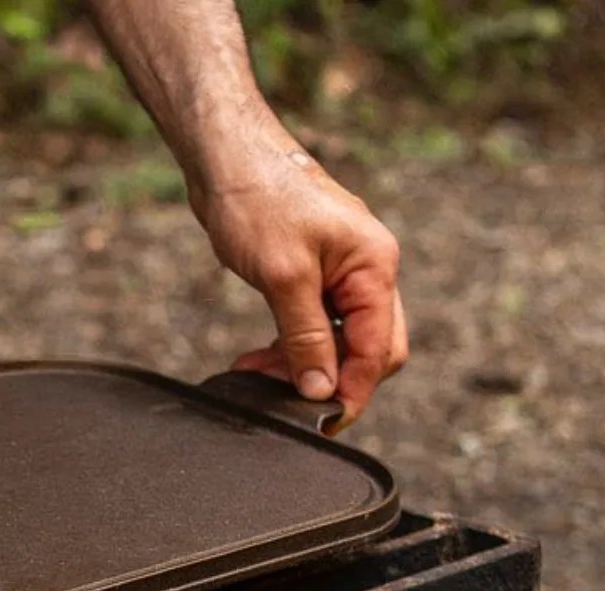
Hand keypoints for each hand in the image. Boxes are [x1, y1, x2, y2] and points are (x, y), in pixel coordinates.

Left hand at [194, 141, 407, 427]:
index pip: (378, 349)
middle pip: (369, 348)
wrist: (226, 155)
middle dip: (331, 379)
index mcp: (376, 266)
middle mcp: (368, 268)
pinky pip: (316, 322)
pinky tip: (257, 358)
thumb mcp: (284, 277)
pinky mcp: (314, 271)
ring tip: (256, 375)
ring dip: (303, 364)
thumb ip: (306, 338)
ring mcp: (342, 270)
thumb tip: (322, 389)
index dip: (353, 390)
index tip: (322, 421)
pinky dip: (291, 344)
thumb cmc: (258, 199)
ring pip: (339, 338)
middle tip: (288, 402)